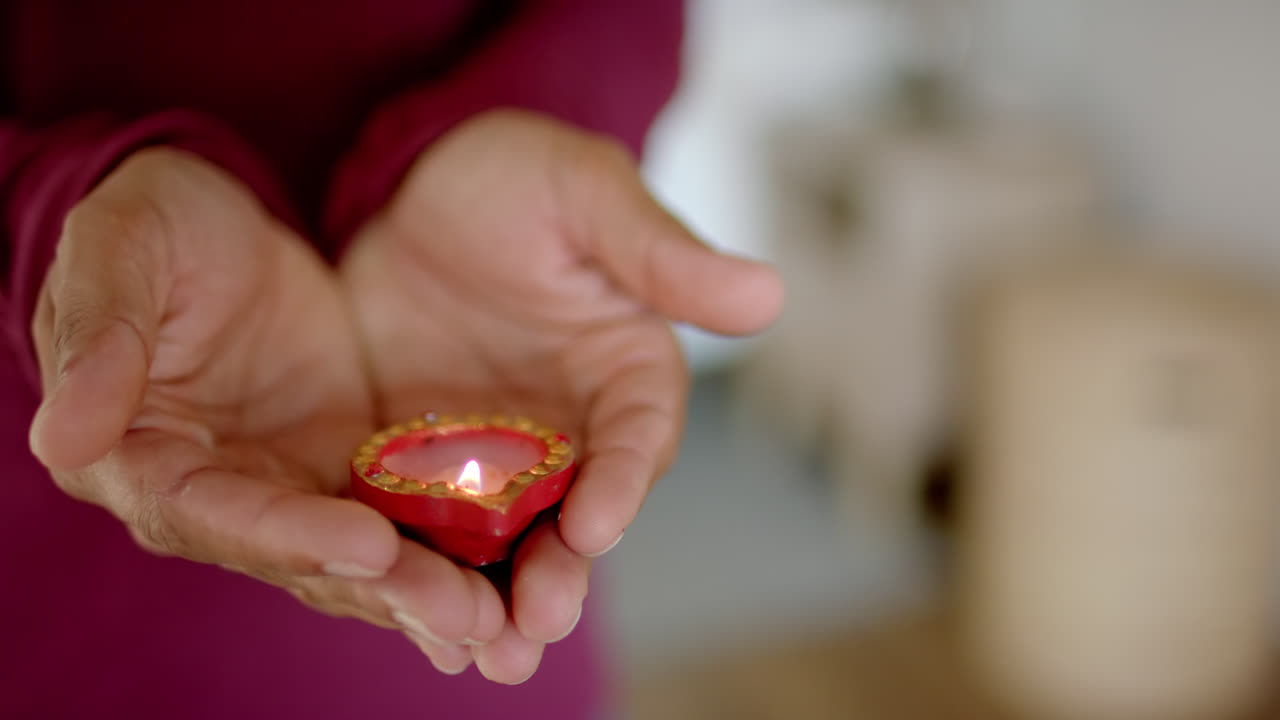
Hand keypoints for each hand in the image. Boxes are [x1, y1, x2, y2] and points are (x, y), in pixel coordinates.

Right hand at [28, 149, 501, 661]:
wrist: (216, 219)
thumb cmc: (152, 225)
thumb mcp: (119, 252)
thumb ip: (102, 337)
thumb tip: (64, 438)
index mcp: (147, 457)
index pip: (213, 514)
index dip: (287, 536)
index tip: (369, 546)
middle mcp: (222, 493)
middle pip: (302, 558)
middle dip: (387, 591)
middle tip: (469, 618)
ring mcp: (290, 486)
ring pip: (361, 557)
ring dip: (431, 594)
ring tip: (507, 625)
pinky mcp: (346, 468)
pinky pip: (403, 519)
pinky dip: (451, 553)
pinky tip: (513, 585)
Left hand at [341, 110, 783, 681]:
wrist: (413, 187)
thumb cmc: (519, 179)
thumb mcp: (588, 200)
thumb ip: (662, 256)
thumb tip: (771, 294)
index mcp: (626, 374)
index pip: (637, 438)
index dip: (622, 481)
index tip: (598, 522)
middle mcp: (571, 431)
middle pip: (576, 514)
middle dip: (561, 571)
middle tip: (537, 625)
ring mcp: (496, 458)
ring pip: (505, 541)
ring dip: (497, 599)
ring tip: (482, 654)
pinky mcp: (424, 466)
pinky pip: (425, 526)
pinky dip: (419, 570)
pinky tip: (401, 611)